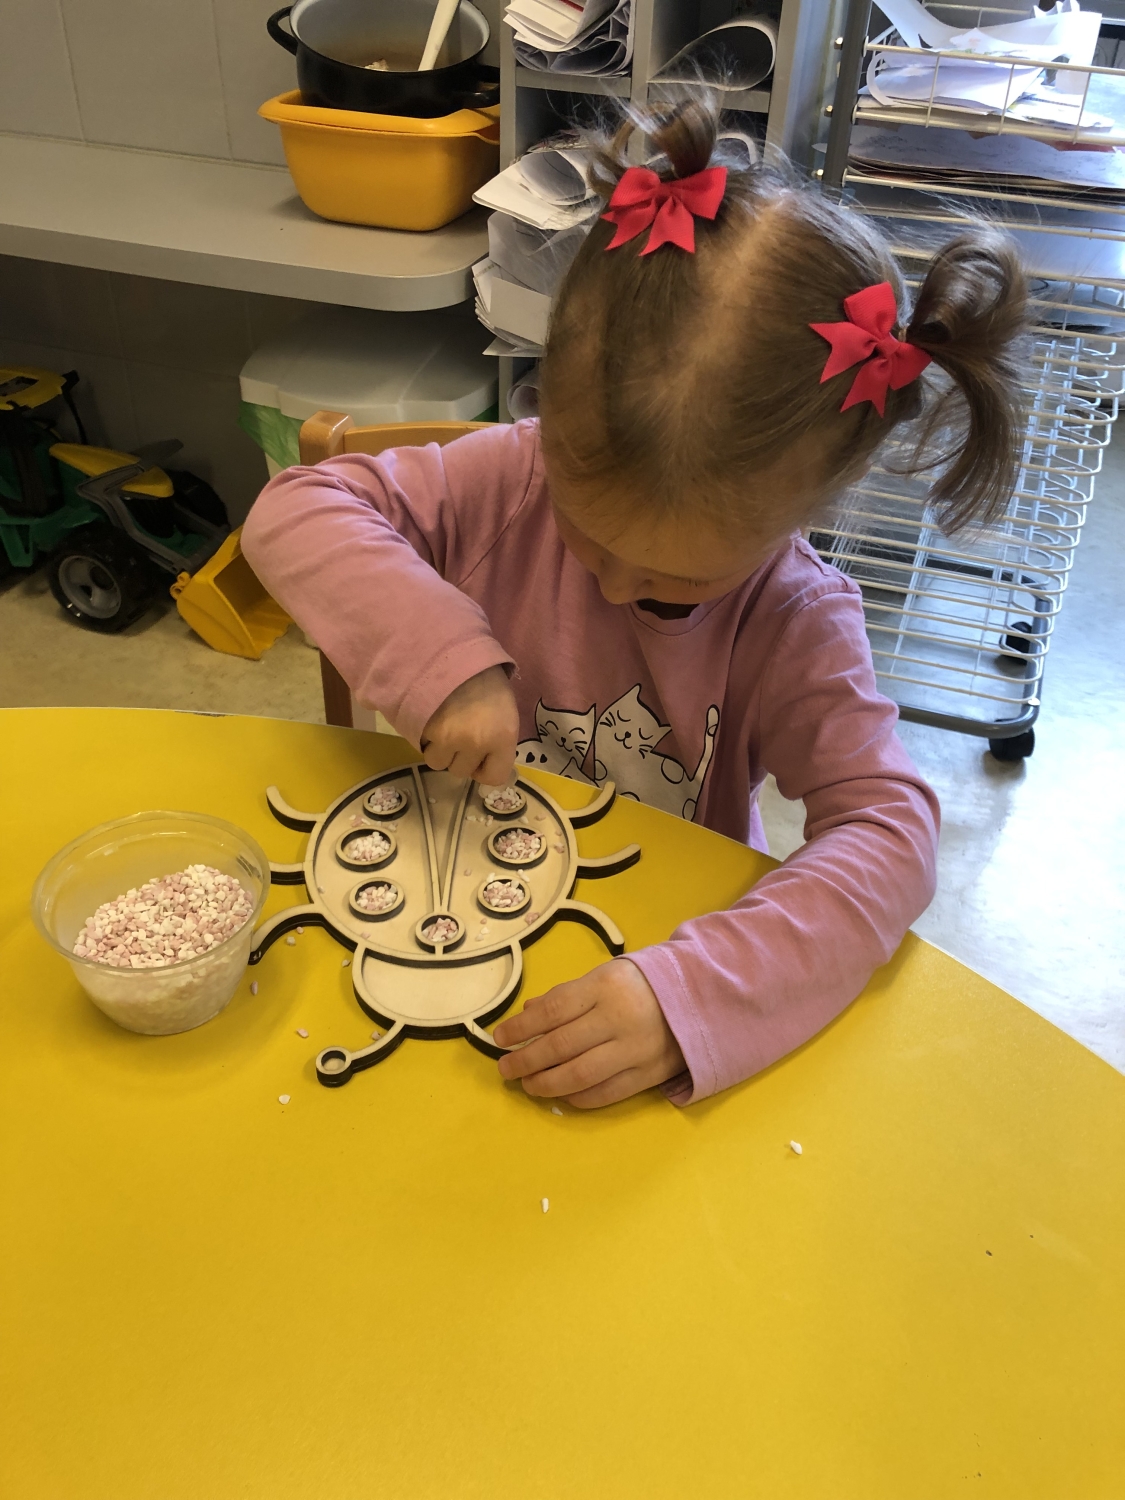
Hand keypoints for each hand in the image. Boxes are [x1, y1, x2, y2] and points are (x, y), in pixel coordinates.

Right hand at [420, 665, 518, 785]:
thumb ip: (499, 742)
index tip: (481, 758)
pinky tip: (432, 719)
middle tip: (460, 733)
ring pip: (439, 763)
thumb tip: (488, 764)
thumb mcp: (504, 711)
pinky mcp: (423, 730)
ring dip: (440, 750)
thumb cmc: (484, 679)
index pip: (495, 777)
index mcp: (503, 736)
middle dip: (460, 757)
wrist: (452, 652)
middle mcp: (477, 742)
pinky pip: (423, 748)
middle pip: (462, 772)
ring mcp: (448, 738)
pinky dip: (426, 739)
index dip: (485, 769)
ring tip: (444, 726)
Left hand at [494, 959, 685, 1107]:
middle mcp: (617, 1019)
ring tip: (528, 1084)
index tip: (499, 1037)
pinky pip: (606, 1093)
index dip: (520, 1028)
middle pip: (560, 1046)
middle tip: (506, 1069)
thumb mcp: (604, 976)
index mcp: (604, 987)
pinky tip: (562, 1095)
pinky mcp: (648, 1075)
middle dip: (526, 1060)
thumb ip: (566, 996)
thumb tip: (527, 1016)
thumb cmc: (642, 984)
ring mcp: (634, 1050)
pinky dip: (579, 1098)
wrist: (700, 998)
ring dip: (546, 1084)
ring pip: (579, 1075)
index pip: (551, 1012)